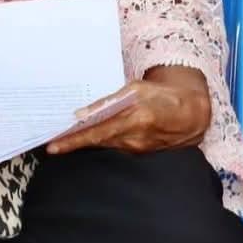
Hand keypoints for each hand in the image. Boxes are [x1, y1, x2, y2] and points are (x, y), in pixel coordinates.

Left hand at [47, 66, 211, 154]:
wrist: (190, 114)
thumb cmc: (162, 96)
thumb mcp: (136, 89)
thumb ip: (109, 101)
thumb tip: (82, 113)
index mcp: (134, 119)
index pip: (96, 133)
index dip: (73, 141)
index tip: (53, 146)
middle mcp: (134, 139)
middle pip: (96, 143)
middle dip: (73, 143)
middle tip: (52, 142)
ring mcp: (137, 149)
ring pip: (104, 145)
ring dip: (87, 142)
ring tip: (66, 137)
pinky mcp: (139, 153)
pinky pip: (115, 147)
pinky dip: (102, 141)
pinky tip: (92, 136)